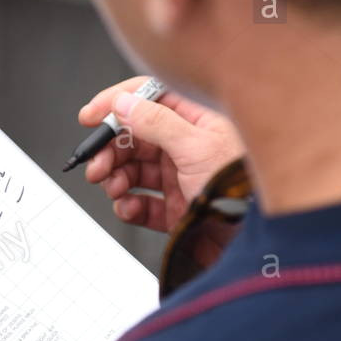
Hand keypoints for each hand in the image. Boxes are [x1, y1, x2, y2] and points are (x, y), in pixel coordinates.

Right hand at [79, 77, 244, 232]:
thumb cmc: (238, 189)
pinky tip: (129, 207)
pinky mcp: (174, 209)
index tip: (91, 117)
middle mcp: (186, 147)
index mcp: (196, 122)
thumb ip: (157, 122)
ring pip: (133, 172)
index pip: (149, 100)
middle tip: (97, 165)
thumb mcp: (196, 147)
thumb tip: (124, 102)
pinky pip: (141, 204)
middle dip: (111, 151)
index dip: (117, 105)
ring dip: (116, 179)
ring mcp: (179, 178)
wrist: (250, 239)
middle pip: (134, 139)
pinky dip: (129, 206)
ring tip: (113, 188)